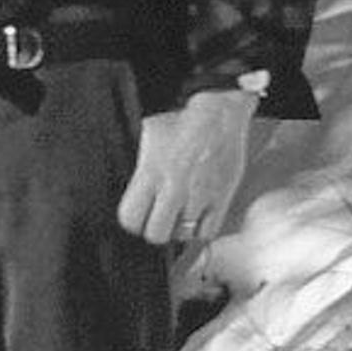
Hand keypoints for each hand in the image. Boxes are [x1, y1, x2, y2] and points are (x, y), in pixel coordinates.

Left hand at [117, 89, 253, 249]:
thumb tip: (133, 187)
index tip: (137, 217)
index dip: (132, 221)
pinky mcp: (221, 198)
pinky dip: (200, 230)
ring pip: (182, 235)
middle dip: (154, 229)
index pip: (130, 218)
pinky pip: (207, 232)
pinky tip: (197, 218)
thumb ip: (140, 167)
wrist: (219, 115)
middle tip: (158, 219)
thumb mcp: (148, 137)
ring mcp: (199, 195)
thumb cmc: (181, 123)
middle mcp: (174, 187)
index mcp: (151, 172)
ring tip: (178, 214)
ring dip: (178, 229)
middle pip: (156, 234)